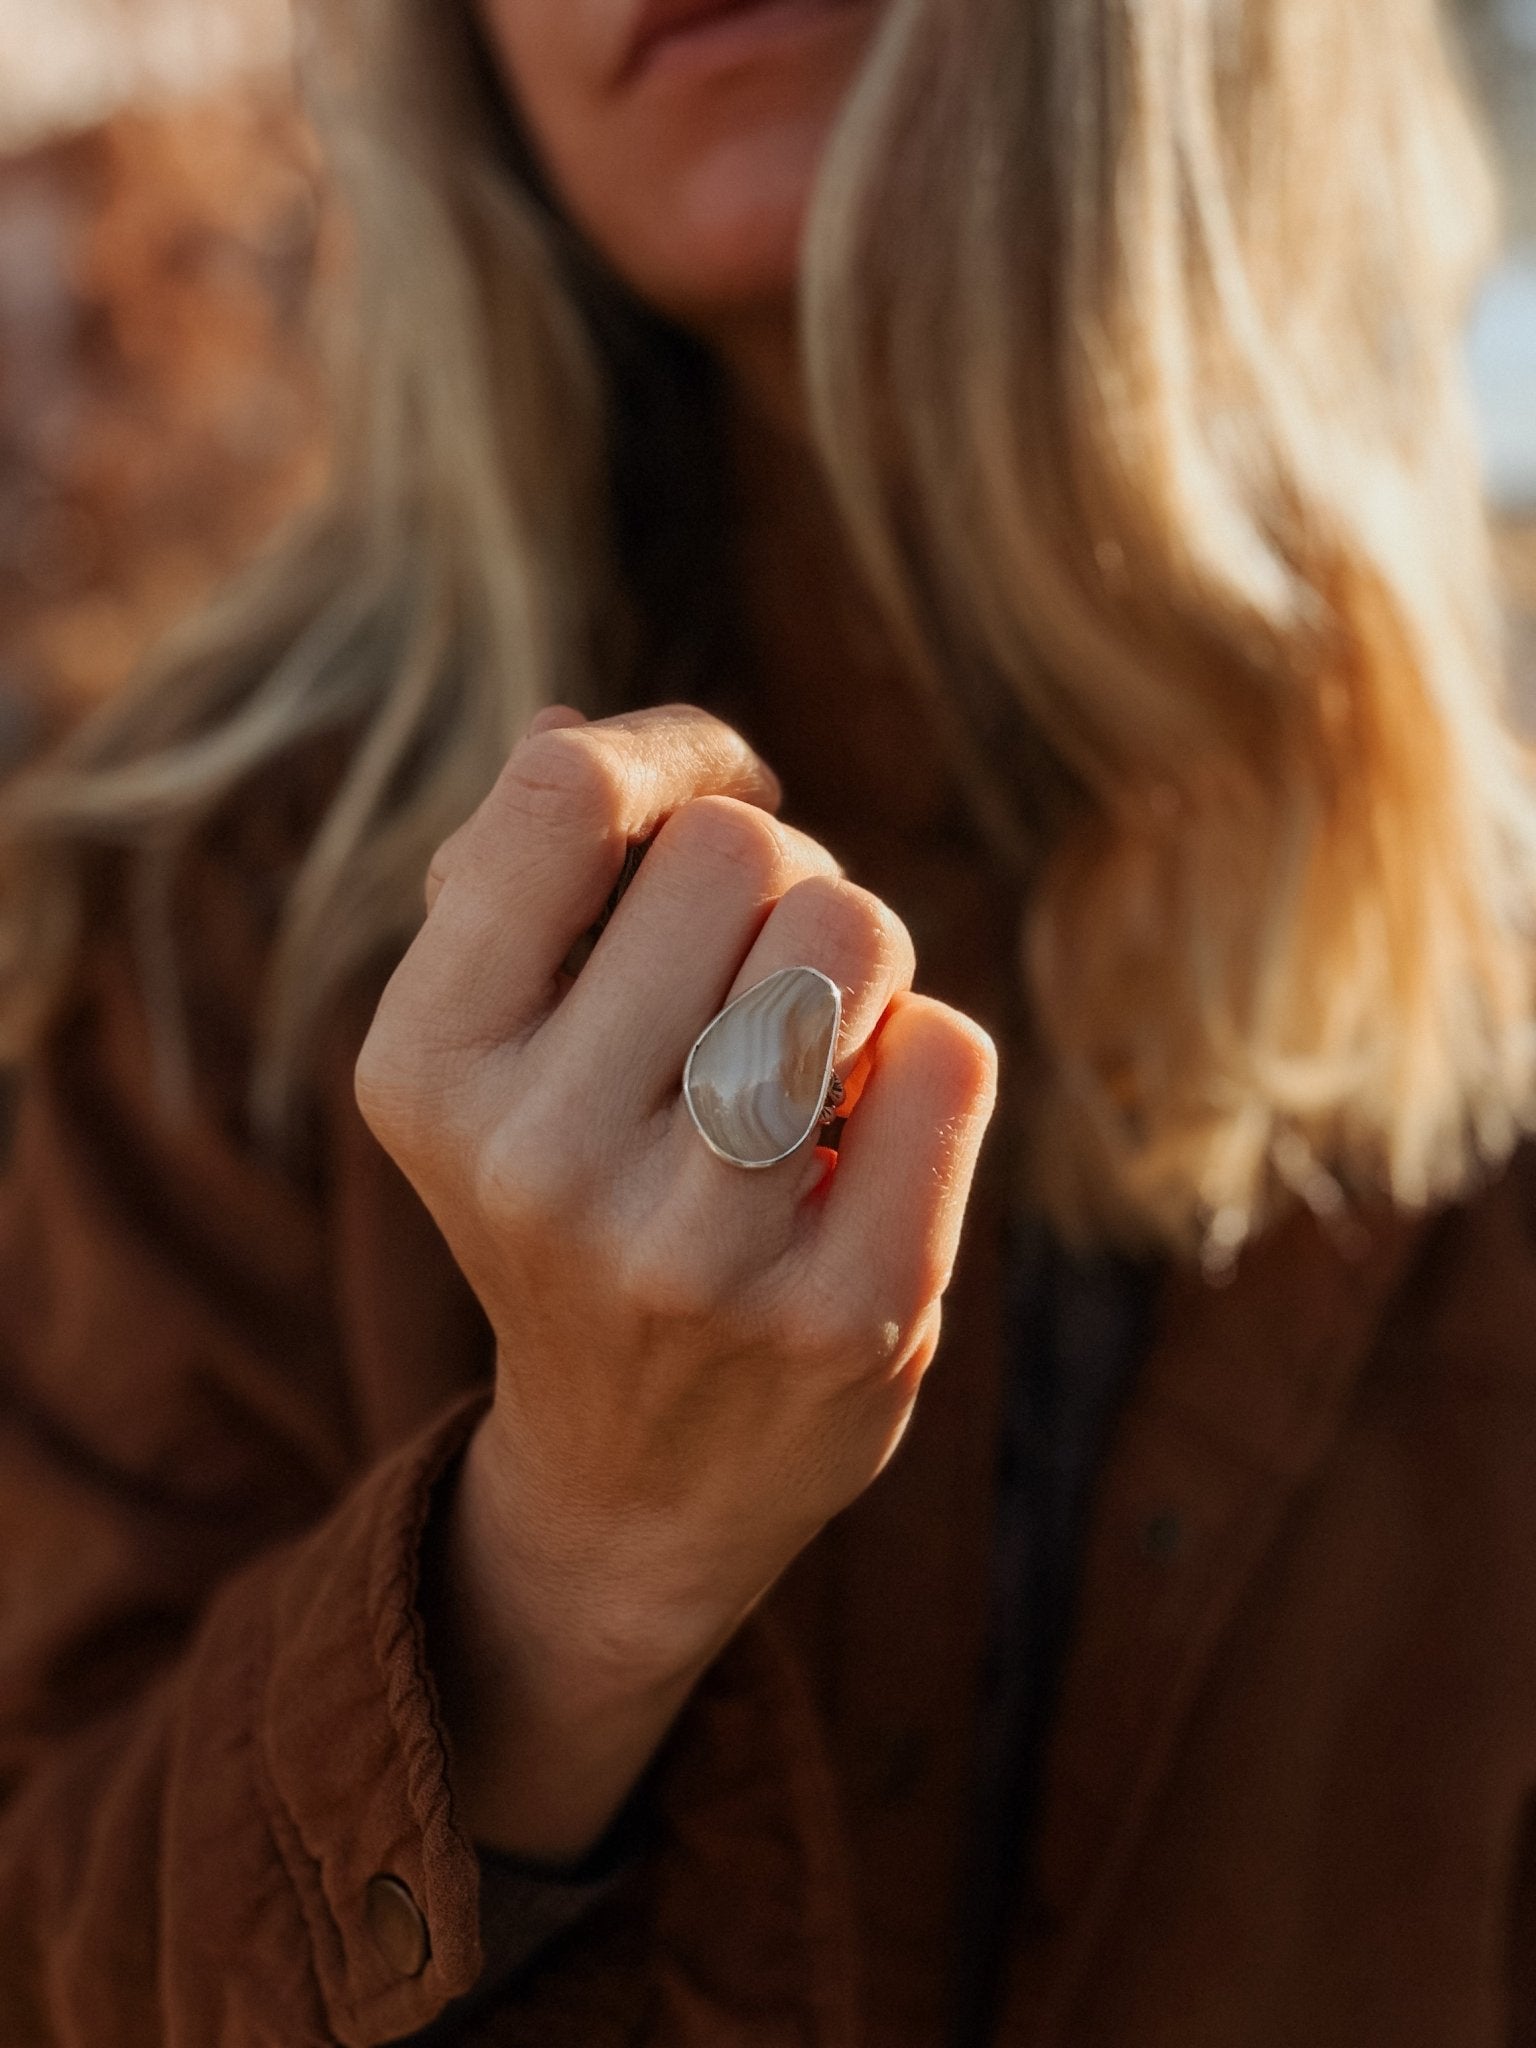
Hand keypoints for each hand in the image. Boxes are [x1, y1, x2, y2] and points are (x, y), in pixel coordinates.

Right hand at [356, 702, 996, 1854]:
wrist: (637, 1479)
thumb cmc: (578, 1203)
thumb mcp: (489, 1058)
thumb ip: (518, 883)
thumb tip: (578, 724)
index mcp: (428, 1068)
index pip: (568, 789)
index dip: (670, 753)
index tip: (710, 799)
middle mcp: (540, 1162)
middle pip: (742, 852)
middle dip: (779, 876)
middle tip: (762, 966)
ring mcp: (696, 1251)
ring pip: (853, 930)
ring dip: (858, 961)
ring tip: (818, 1048)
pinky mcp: (848, 1318)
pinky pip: (952, 1049)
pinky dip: (927, 1059)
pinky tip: (870, 1139)